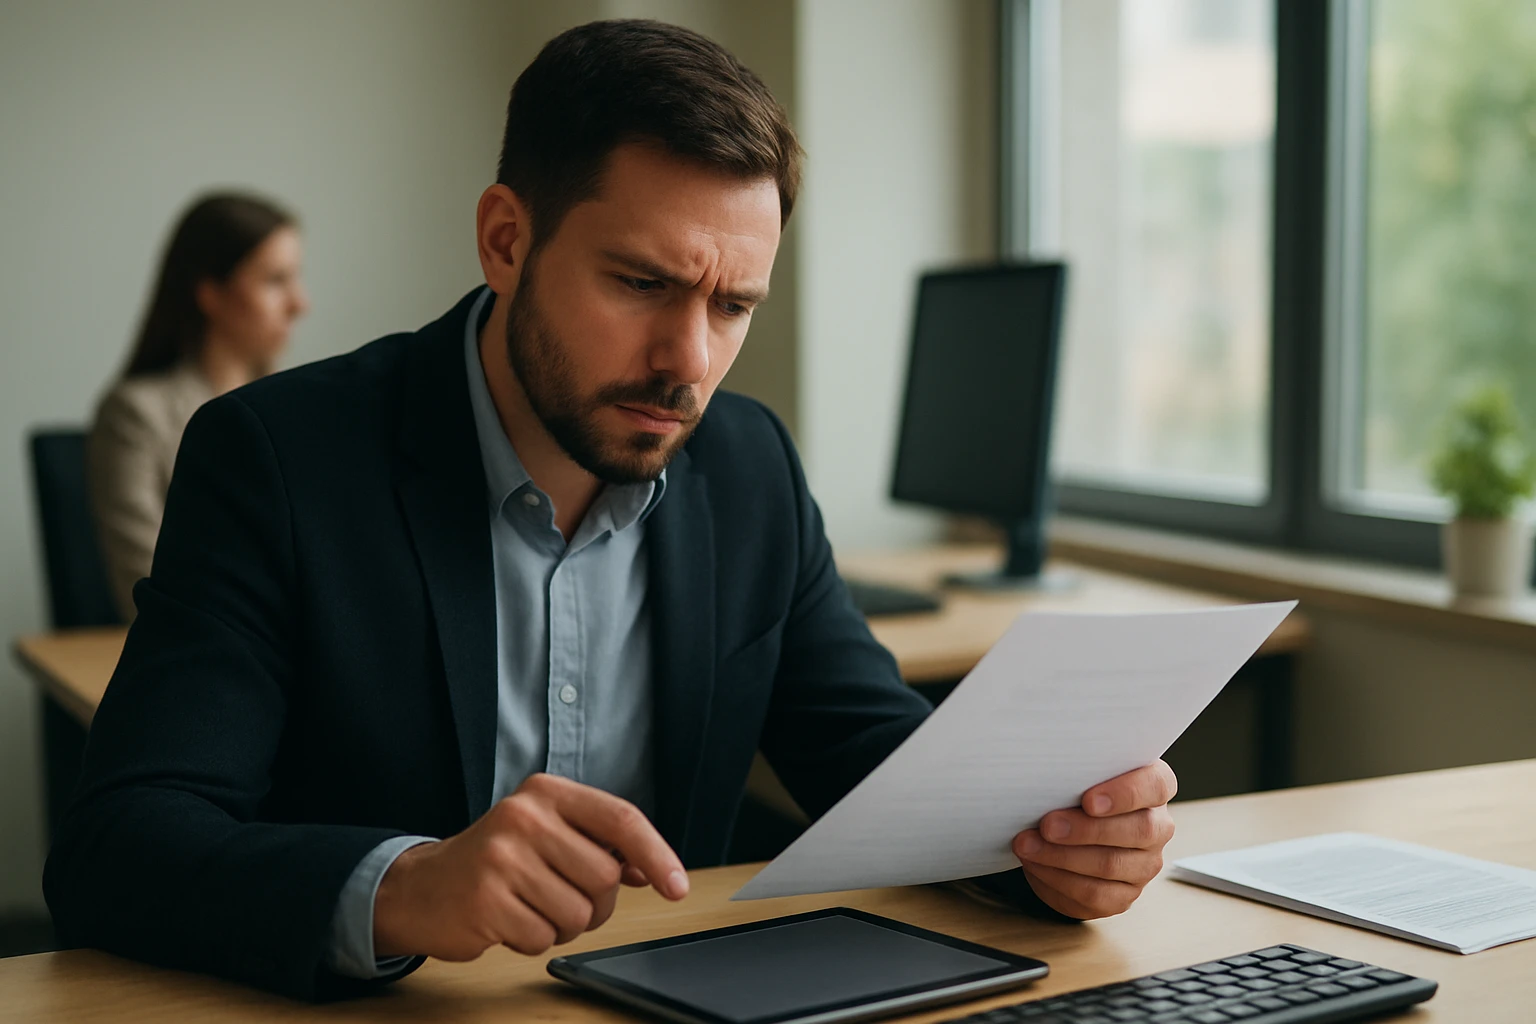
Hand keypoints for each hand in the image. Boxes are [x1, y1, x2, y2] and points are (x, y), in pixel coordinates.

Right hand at [373, 773, 686, 960]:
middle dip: (595, 902)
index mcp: (547, 792)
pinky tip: (509, 919)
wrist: (423, 886)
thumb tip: (655, 870)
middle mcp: (524, 817)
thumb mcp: (549, 833)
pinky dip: (534, 940)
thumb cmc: (499, 860)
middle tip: (560, 895)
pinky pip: (544, 938)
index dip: (658, 855)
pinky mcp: (486, 901)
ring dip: (564, 924)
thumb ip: (601, 844)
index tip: (677, 886)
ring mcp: (502, 859)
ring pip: (579, 913)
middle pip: (605, 876)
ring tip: (531, 906)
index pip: (621, 818)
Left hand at [1012, 760, 1176, 919]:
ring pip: (1111, 865)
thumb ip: (1076, 772)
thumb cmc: (1074, 790)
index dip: (1125, 794)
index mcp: (1153, 787)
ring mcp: (1144, 865)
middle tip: (1047, 825)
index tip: (1088, 801)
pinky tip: (1035, 864)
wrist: (1066, 828)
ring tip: (1028, 845)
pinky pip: (1095, 894)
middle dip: (1086, 829)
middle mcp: (1158, 827)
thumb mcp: (1077, 774)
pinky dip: (1058, 879)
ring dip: (1062, 856)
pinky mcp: (1123, 895)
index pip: (1156, 785)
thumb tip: (1044, 776)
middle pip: (1137, 831)